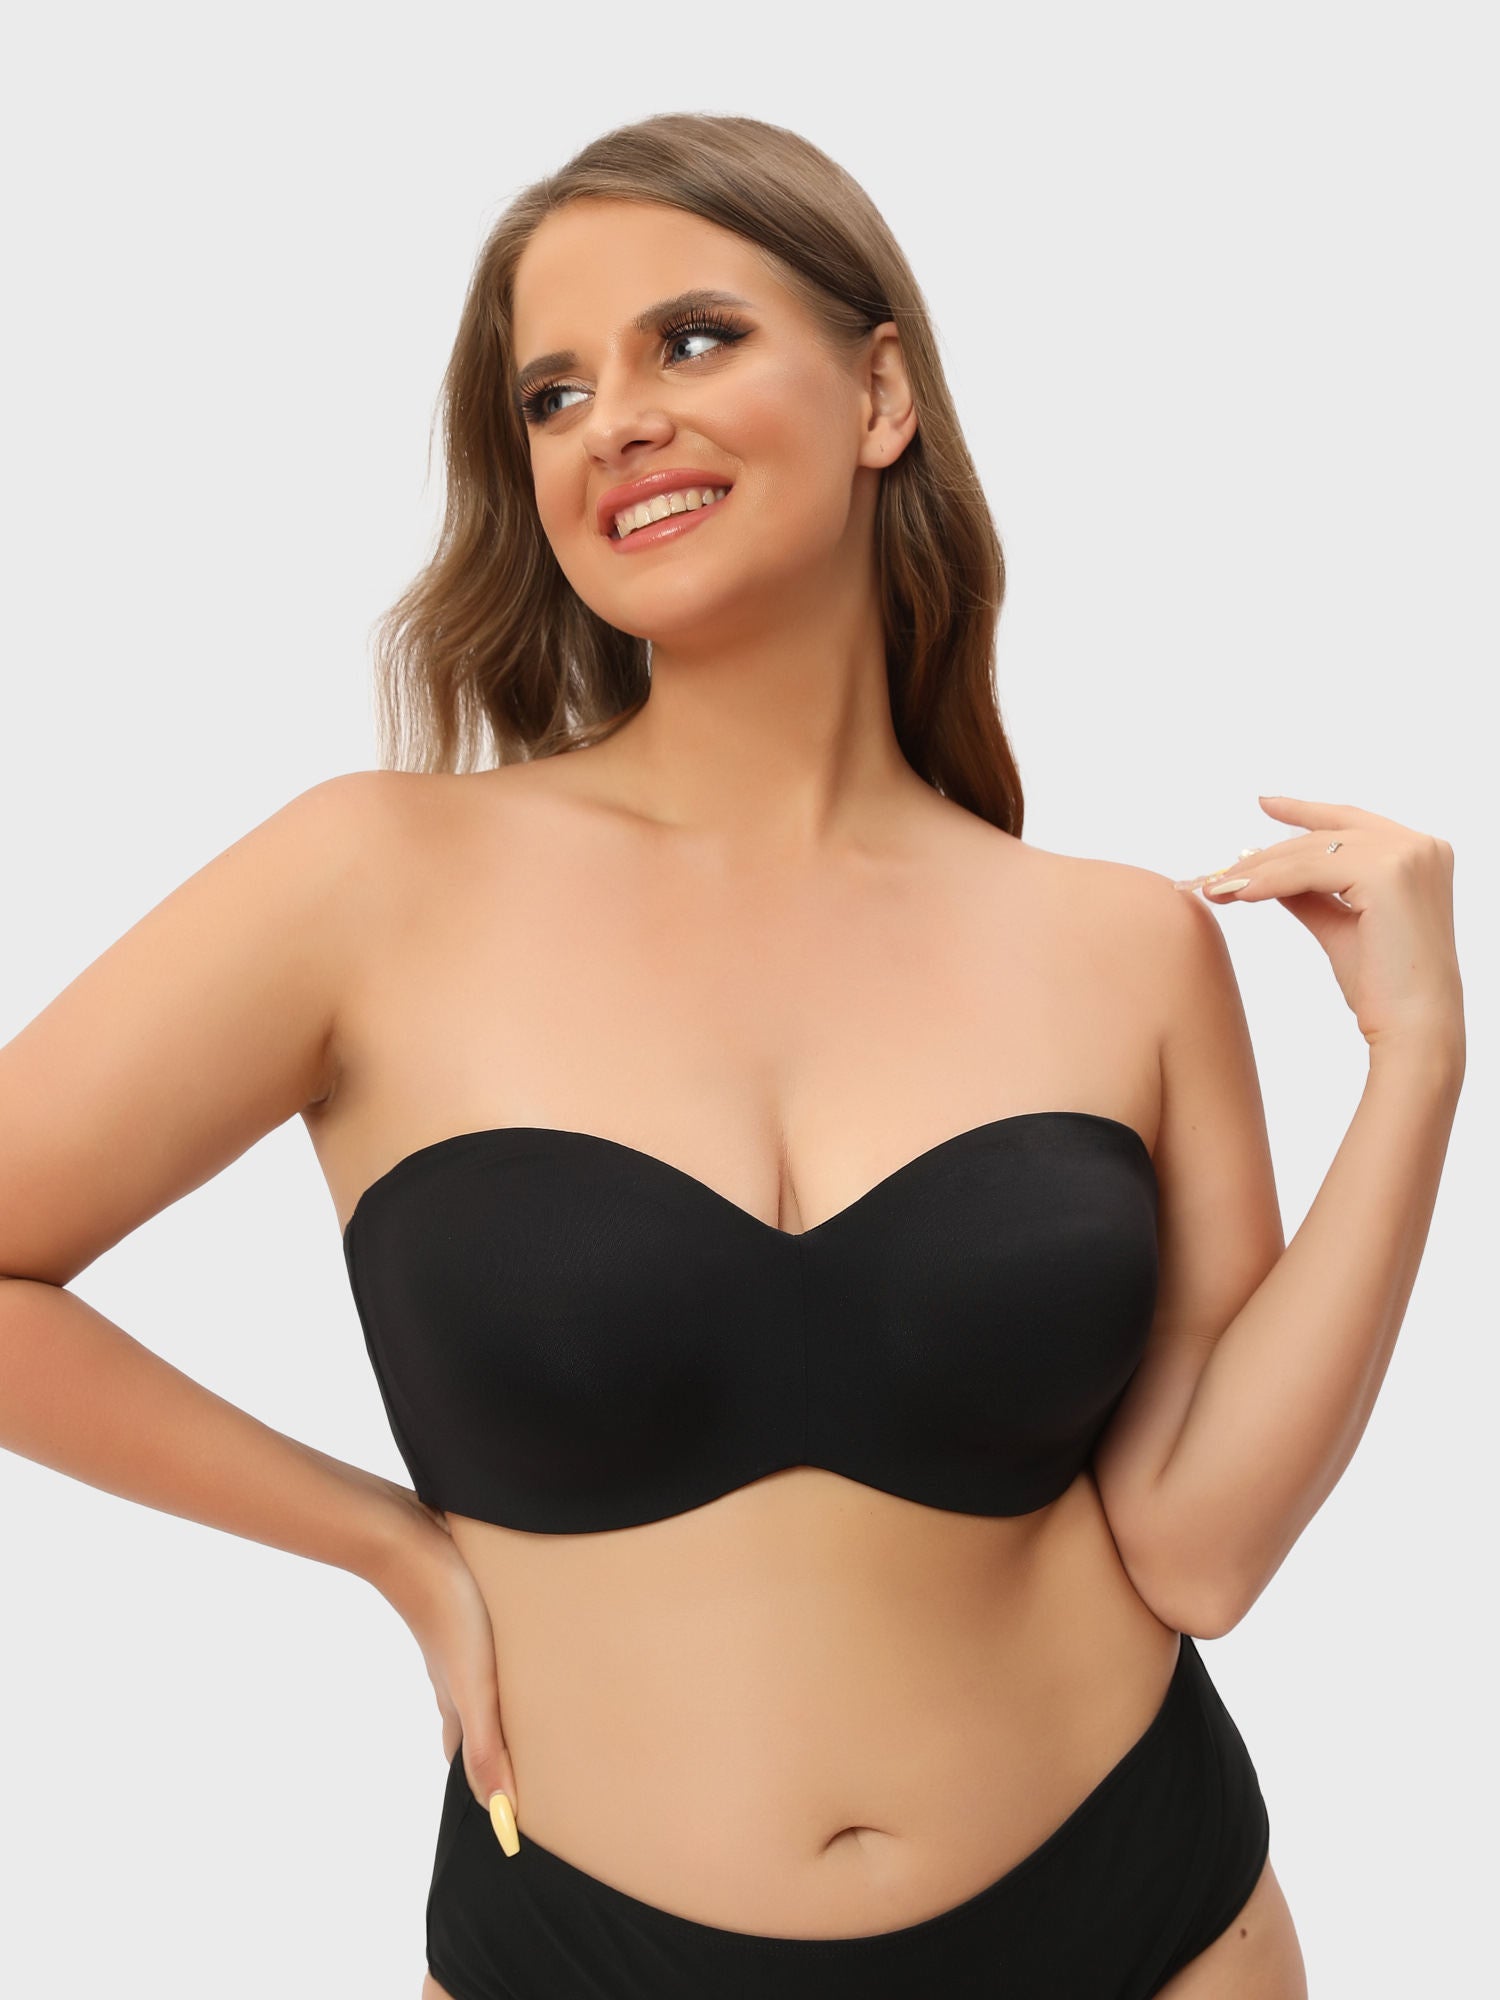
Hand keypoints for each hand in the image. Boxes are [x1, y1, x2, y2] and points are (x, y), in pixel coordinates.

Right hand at [370, 1497, 521, 1846]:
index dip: (487, 1783)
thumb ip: (487, 1747)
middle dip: (497, 1743)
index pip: (467, 1756)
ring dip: (498, 1699)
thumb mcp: (475, 1686)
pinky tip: (513, 1639)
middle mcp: (453, 1674)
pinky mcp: (463, 1603)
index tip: (504, 1810)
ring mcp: (456, 1638)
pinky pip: (484, 1641)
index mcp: (456, 1701)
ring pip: (478, 1681)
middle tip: (526, 1760)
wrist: (409, 1540)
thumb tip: (500, 1817)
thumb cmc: (447, 1611)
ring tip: (529, 1706)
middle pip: (474, 1720)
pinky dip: (500, 1657)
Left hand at [1174, 794, 1464, 1061]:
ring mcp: (1408, 855)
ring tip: (1216, 889)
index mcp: (1421, 854)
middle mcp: (1421, 846)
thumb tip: (1266, 871)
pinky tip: (1239, 893)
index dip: (1305, 811)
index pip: (1351, 821)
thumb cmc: (1384, 987)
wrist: (1412, 1028)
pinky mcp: (1388, 872)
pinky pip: (1310, 870)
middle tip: (1217, 874)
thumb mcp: (1340, 925)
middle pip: (1324, 837)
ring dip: (1258, 871)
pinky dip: (1269, 881)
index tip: (1265, 804)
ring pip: (1311, 852)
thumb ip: (1311, 893)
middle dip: (1265, 856)